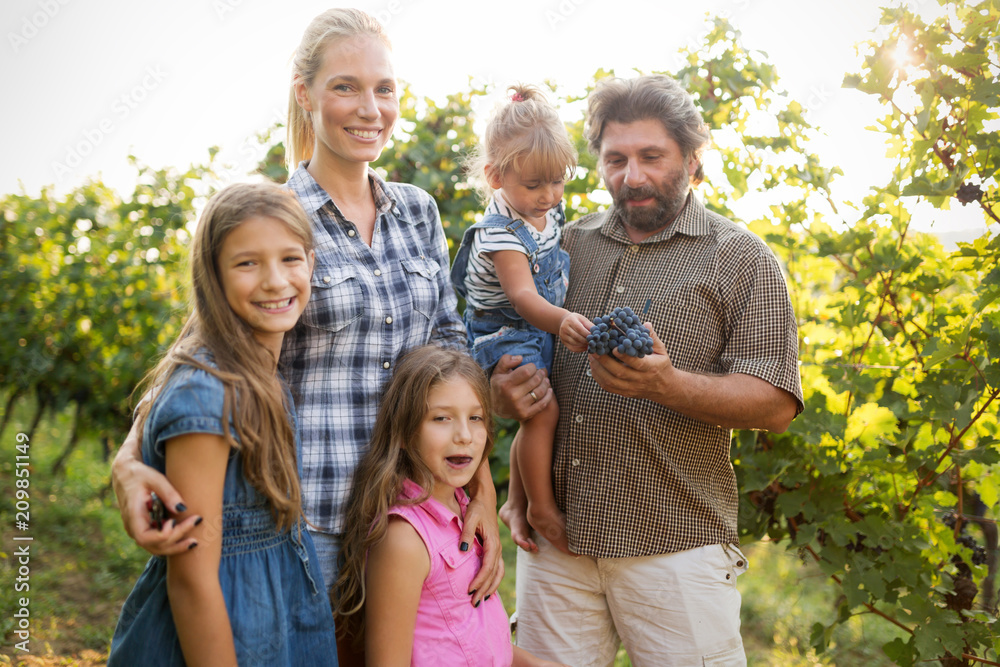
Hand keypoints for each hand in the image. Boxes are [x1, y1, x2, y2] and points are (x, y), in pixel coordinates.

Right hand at [112, 423, 199, 554]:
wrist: (125, 474)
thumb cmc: (139, 474)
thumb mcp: (154, 478)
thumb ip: (168, 493)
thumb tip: (182, 509)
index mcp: (132, 516)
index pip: (146, 538)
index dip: (163, 535)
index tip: (175, 521)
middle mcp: (133, 528)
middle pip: (154, 546)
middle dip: (176, 541)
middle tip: (195, 524)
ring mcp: (138, 530)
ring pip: (156, 548)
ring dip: (175, 547)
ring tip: (195, 541)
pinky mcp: (145, 528)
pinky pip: (157, 542)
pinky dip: (172, 542)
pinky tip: (187, 537)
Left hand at [461, 494, 502, 605]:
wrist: (485, 499)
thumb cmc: (476, 508)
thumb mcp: (470, 518)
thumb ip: (465, 534)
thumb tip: (462, 551)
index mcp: (493, 542)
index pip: (488, 566)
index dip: (480, 580)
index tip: (470, 590)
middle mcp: (498, 548)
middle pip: (493, 574)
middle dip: (484, 589)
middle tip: (473, 603)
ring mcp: (497, 550)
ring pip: (497, 574)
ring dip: (489, 588)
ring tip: (480, 601)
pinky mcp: (494, 550)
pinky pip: (496, 569)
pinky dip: (492, 581)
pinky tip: (486, 590)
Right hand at [490, 354, 551, 420]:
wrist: (497, 409)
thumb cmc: (500, 386)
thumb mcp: (498, 372)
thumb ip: (506, 361)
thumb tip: (520, 358)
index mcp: (506, 384)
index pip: (527, 372)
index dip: (533, 367)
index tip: (532, 368)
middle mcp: (512, 396)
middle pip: (535, 380)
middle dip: (540, 374)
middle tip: (540, 373)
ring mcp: (519, 406)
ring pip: (540, 391)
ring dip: (546, 383)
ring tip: (545, 380)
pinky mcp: (525, 414)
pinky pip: (542, 404)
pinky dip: (548, 396)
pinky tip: (548, 390)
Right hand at [558, 312, 591, 352]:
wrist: (564, 321)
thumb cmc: (577, 320)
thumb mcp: (583, 319)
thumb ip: (590, 326)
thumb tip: (597, 333)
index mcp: (570, 320)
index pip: (579, 329)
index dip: (587, 334)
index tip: (595, 337)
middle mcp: (564, 328)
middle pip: (577, 337)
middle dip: (586, 341)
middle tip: (594, 342)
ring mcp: (562, 335)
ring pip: (574, 343)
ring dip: (584, 345)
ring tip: (591, 345)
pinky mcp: (563, 342)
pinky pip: (572, 348)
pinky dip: (580, 349)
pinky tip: (585, 347)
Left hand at [588, 321, 674, 402]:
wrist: (664, 388)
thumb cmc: (661, 365)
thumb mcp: (661, 351)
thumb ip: (652, 338)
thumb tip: (645, 324)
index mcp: (651, 368)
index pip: (637, 363)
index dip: (624, 356)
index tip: (613, 348)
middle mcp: (640, 380)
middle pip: (619, 373)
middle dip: (604, 361)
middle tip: (594, 350)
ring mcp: (631, 388)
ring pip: (610, 381)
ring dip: (598, 369)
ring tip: (591, 356)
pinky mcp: (625, 393)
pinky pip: (608, 387)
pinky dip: (598, 377)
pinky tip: (594, 366)